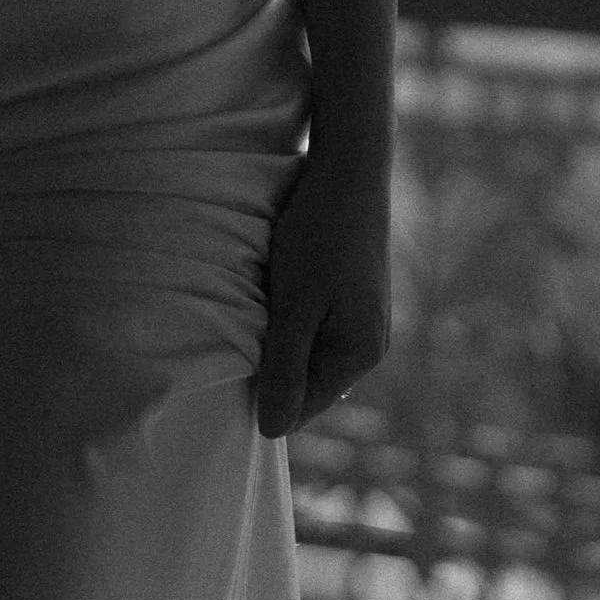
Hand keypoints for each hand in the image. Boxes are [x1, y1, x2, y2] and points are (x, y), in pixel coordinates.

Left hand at [254, 146, 388, 438]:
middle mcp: (370, 345)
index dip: (260, 395)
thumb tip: (272, 432)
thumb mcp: (295, 304)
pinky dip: (289, 318)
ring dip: (277, 339)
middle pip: (305, 384)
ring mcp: (364, 321)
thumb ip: (284, 368)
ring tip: (259, 305)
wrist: (350, 167)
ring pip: (306, 354)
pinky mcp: (353, 297)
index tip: (229, 363)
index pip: (300, 409)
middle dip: (270, 366)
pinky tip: (275, 289)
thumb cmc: (319, 233)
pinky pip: (314, 328)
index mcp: (359, 354)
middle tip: (241, 328)